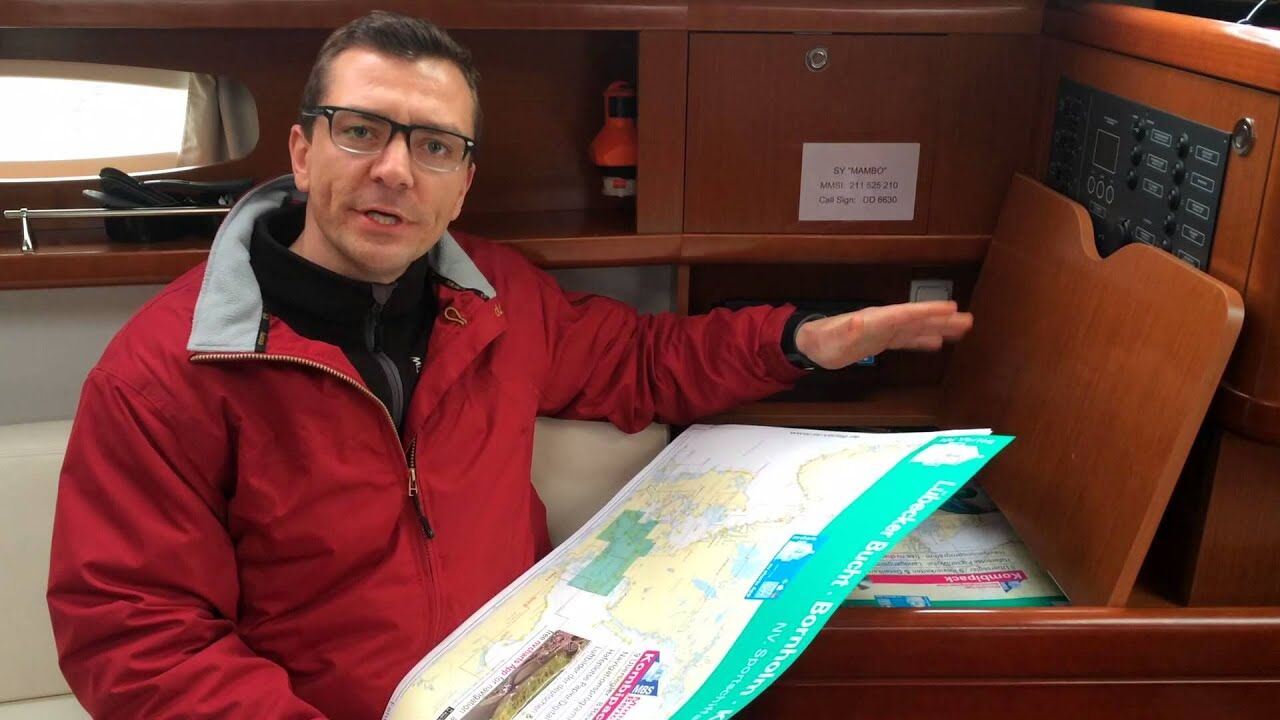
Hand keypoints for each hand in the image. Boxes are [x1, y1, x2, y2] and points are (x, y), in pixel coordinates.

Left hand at [794, 301, 972, 369]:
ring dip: (938, 328)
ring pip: (917, 328)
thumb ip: (847, 329)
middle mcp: (884, 322)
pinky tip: (937, 343)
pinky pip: (908, 340)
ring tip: (962, 327)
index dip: (927, 311)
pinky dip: (923, 341)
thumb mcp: (833, 337)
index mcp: (876, 319)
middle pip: (918, 319)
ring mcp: (885, 331)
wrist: (812, 344)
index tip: (950, 308)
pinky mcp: (882, 341)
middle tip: (967, 319)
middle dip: (942, 319)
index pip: (907, 313)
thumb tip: (859, 320)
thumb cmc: (822, 341)